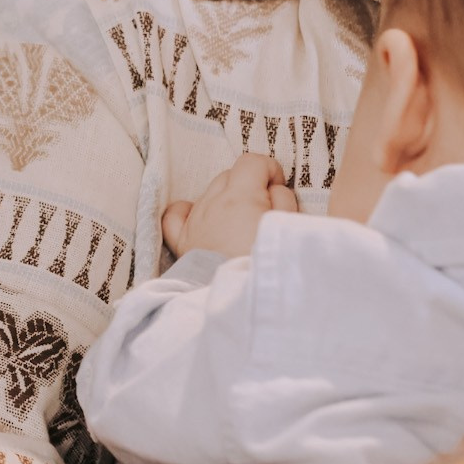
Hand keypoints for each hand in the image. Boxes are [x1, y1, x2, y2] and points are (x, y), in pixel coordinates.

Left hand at [161, 154, 297, 258]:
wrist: (239, 302)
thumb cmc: (267, 264)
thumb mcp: (288, 227)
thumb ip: (283, 200)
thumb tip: (273, 189)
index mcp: (240, 196)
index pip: (252, 161)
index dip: (269, 170)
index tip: (279, 188)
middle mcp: (212, 203)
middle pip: (230, 176)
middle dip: (250, 185)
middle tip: (266, 210)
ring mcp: (194, 221)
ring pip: (208, 193)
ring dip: (226, 199)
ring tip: (242, 223)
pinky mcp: (182, 242)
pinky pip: (175, 215)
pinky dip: (187, 211)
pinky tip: (201, 218)